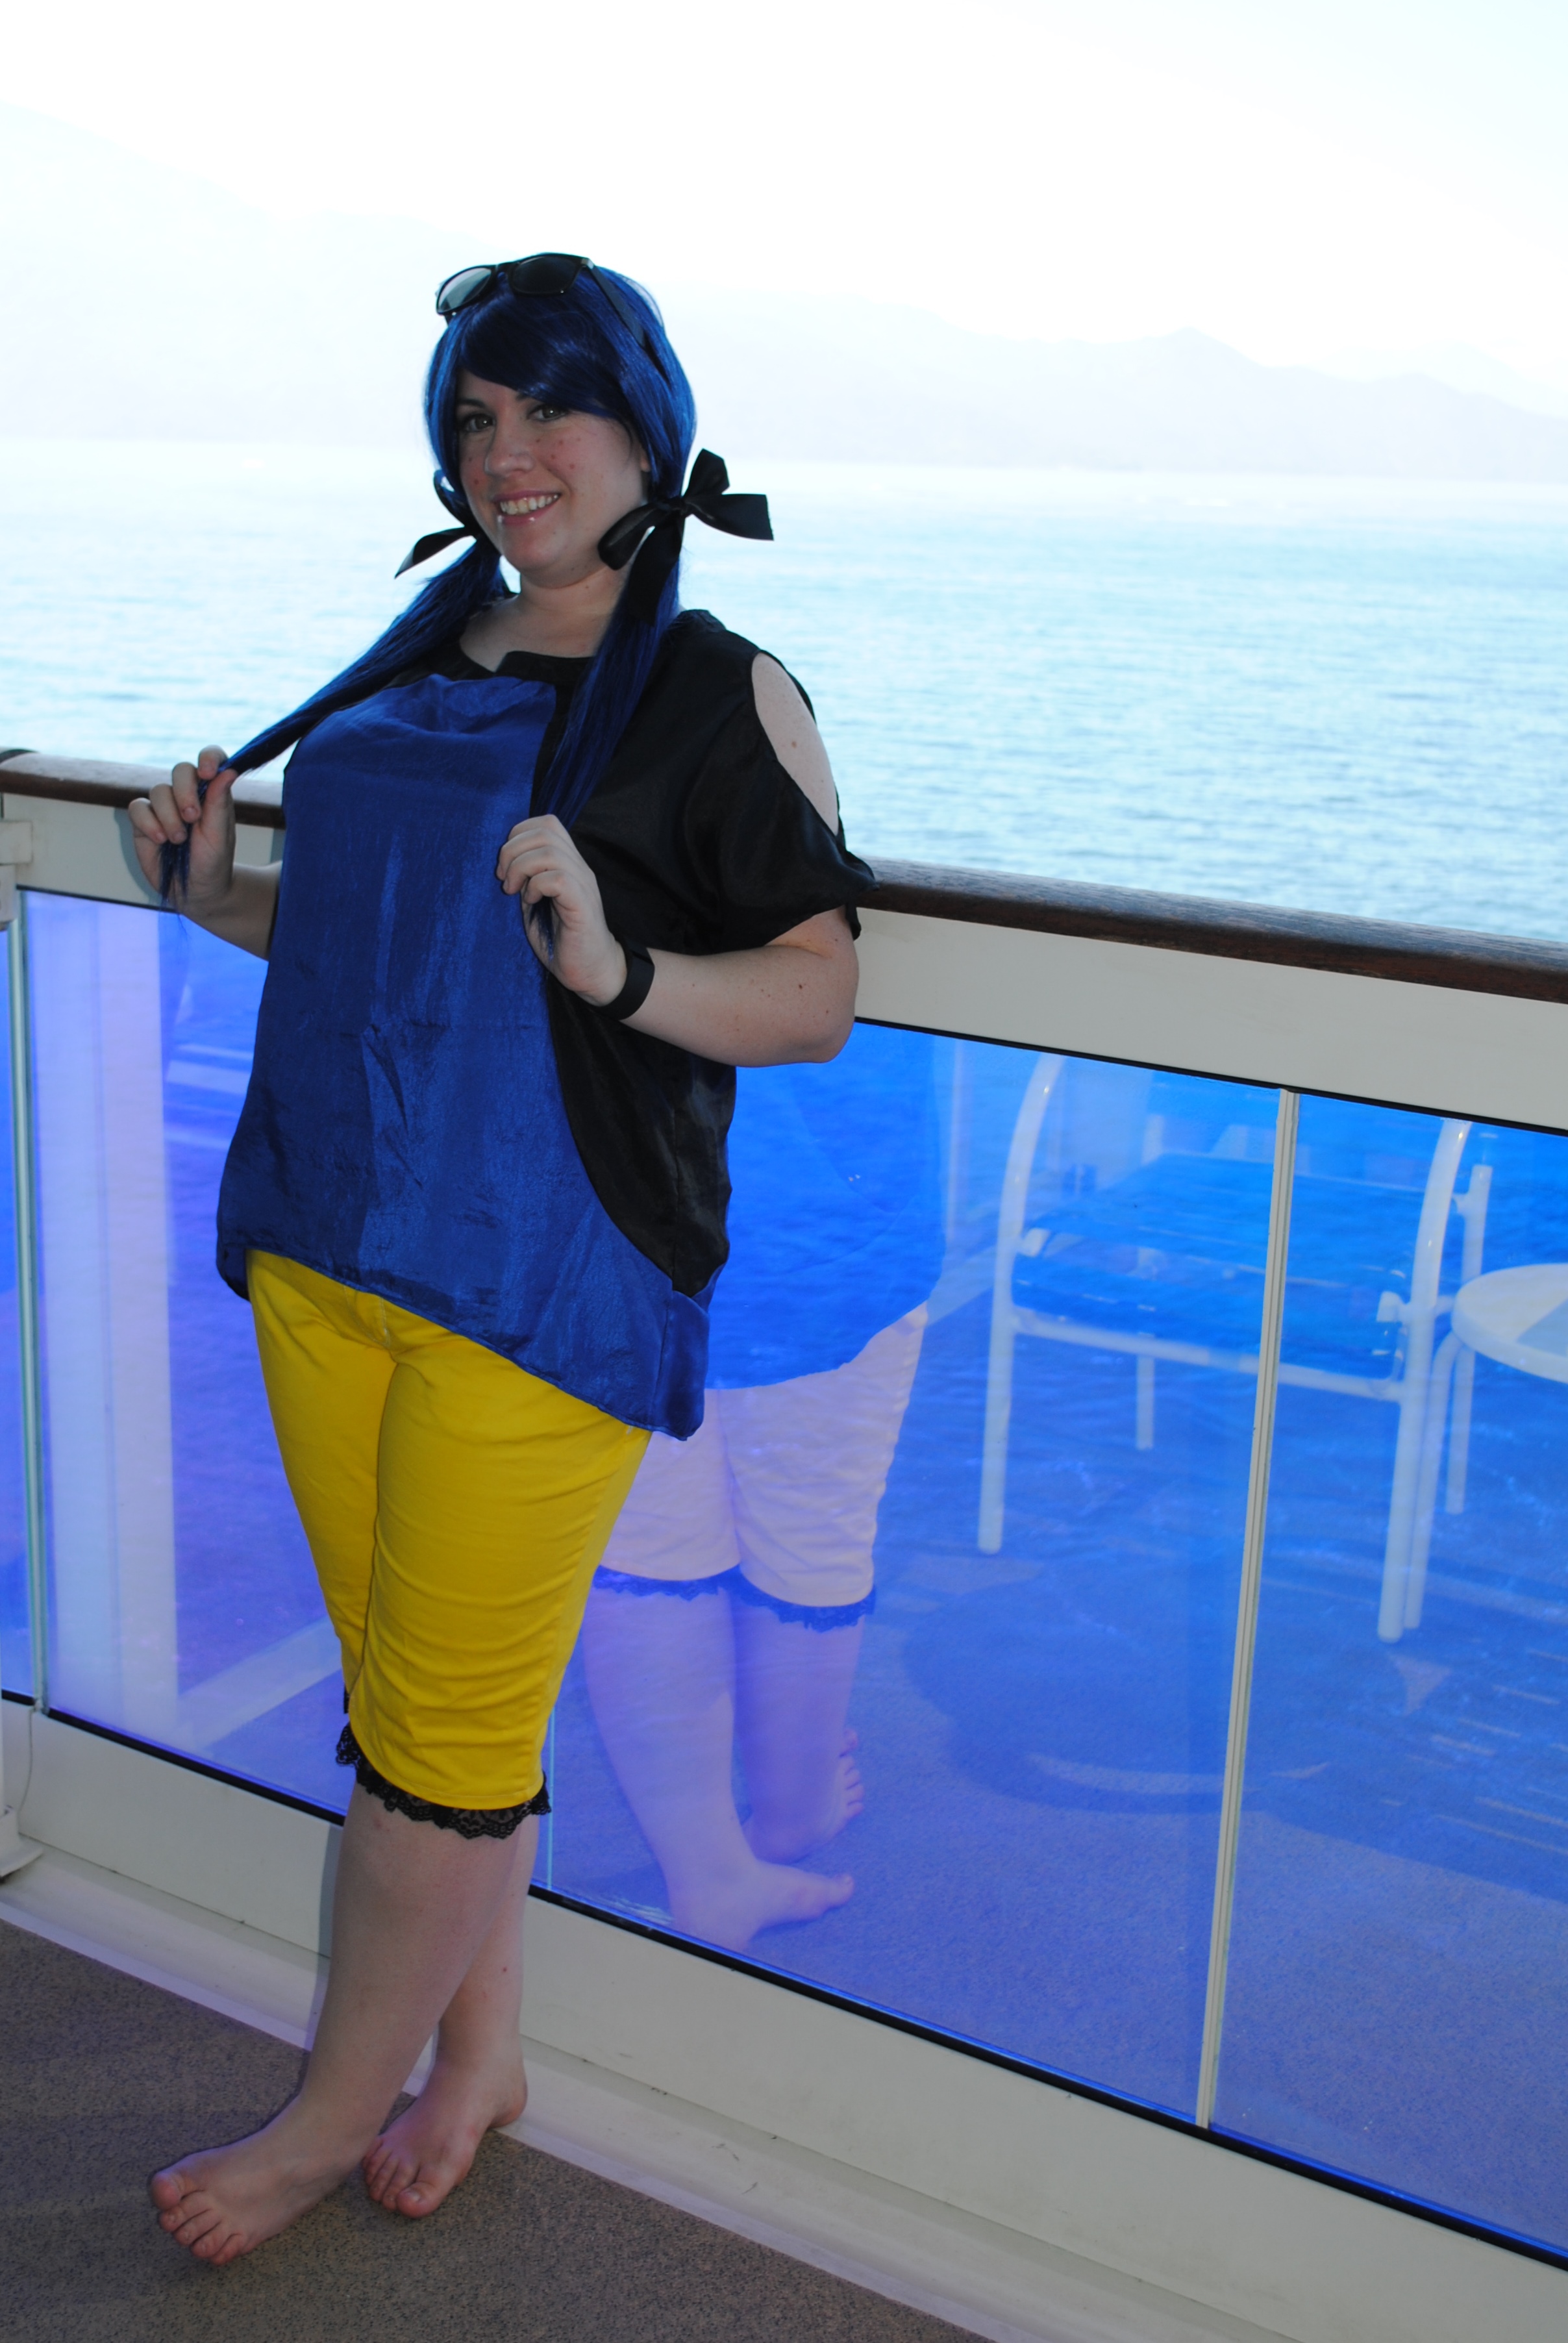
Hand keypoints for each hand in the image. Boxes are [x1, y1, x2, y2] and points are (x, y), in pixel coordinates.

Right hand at [127, 747, 238, 912]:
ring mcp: (163, 806)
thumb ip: (220, 802)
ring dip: (169, 816)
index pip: (211, 760)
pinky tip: (160, 840)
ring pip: (158, 790)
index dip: (209, 758)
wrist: (196, 891)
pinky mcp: (143, 821)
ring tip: (179, 840)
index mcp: (212, 793)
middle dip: (185, 791)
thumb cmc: (213, 863)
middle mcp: (187, 794)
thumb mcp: (220, 835)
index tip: (208, 771)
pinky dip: (148, 823)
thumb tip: (228, 771)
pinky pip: (137, 807)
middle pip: (181, 770)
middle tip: (193, 817)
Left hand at [496, 816, 627, 1004]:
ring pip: (549, 851)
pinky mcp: (582, 905)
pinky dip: (535, 886)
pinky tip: (530, 902)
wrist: (590, 971)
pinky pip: (557, 878)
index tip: (504, 865)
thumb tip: (504, 863)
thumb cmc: (560, 939)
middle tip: (503, 879)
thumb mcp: (535, 902)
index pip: (547, 823)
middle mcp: (579, 868)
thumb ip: (525, 879)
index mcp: (568, 863)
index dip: (519, 834)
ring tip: (512, 891)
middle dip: (513, 849)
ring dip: (520, 867)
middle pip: (546, 830)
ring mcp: (583, 884)